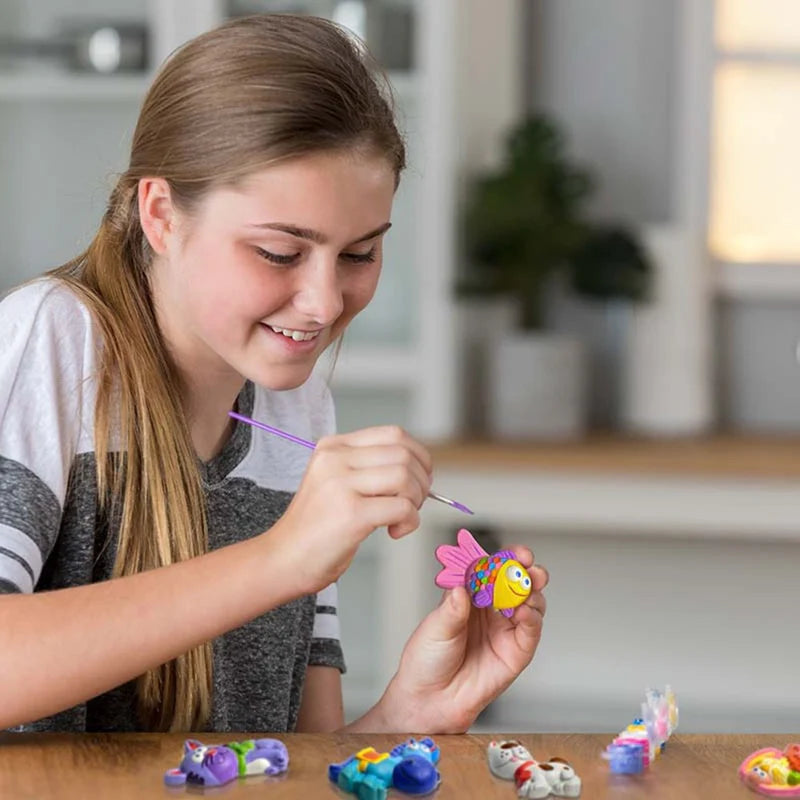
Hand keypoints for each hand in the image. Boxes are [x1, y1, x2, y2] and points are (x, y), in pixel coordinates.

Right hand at [270, 425, 431, 593]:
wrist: (284, 559)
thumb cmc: (316, 527)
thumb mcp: (336, 481)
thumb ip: (369, 467)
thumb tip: (417, 468)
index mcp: (333, 447)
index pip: (393, 434)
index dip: (418, 455)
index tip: (421, 477)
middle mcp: (335, 459)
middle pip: (403, 454)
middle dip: (421, 481)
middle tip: (413, 503)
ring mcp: (341, 485)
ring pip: (405, 477)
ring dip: (415, 501)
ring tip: (401, 518)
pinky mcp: (351, 514)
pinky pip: (402, 507)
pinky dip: (410, 521)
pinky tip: (394, 531)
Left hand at [380, 546, 547, 732]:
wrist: (429, 700)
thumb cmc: (427, 660)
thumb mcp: (435, 627)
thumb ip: (453, 608)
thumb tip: (462, 586)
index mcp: (471, 596)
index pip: (493, 569)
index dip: (505, 559)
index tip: (514, 551)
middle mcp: (492, 610)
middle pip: (517, 583)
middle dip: (526, 570)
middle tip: (527, 564)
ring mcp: (505, 630)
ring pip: (530, 603)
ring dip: (532, 591)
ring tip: (526, 587)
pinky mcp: (516, 653)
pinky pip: (530, 632)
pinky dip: (532, 619)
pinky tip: (525, 612)